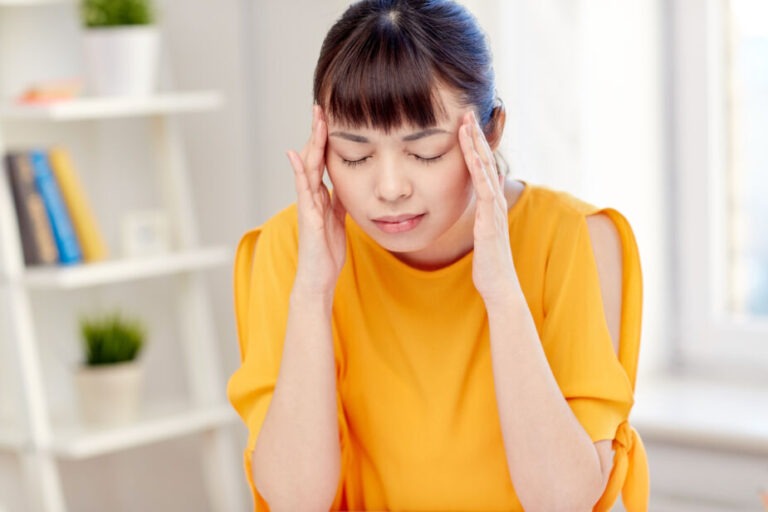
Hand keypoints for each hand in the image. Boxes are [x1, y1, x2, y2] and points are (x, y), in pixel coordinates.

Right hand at [287, 105, 346, 296]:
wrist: (318, 277)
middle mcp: (311, 196)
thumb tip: (350, 182)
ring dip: (311, 143)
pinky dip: (298, 171)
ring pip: (308, 167)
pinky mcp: (307, 216)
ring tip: (314, 120)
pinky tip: (295, 154)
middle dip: (317, 132)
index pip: (323, 160)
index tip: (331, 116)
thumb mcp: (340, 219)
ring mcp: (307, 204)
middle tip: (320, 106)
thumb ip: (341, 199)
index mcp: (321, 195)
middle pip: (314, 157)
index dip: (326, 139)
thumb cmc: (327, 250)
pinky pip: (302, 190)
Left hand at [458, 111, 519, 305]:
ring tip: (466, 123)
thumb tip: (478, 193)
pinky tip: (470, 154)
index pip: (482, 166)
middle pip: (487, 161)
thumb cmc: (487, 263)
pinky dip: (478, 170)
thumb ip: (480, 211)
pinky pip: (485, 191)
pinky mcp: (490, 222)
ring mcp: (494, 211)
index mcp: (491, 203)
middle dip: (475, 135)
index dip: (474, 144)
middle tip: (466, 110)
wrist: (499, 286)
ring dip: (476, 145)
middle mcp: (495, 202)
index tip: (464, 122)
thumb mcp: (480, 231)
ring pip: (486, 170)